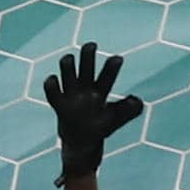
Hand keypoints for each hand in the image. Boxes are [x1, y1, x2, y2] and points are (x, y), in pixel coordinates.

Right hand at [43, 42, 143, 187]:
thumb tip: (137, 101)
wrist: (80, 144)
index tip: (118, 59)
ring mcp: (71, 95)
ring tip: (69, 61)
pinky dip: (51, 83)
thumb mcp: (115, 121)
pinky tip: (54, 80)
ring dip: (68, 64)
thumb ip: (128, 112)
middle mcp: (85, 89)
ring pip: (67, 71)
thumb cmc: (100, 129)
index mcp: (100, 92)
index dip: (111, 67)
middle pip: (86, 66)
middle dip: (88, 54)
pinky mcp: (58, 104)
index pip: (107, 77)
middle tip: (92, 46)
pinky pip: (51, 91)